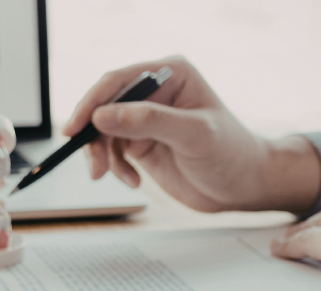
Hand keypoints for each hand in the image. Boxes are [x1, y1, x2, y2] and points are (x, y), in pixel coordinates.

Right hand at [62, 56, 320, 212]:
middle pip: (104, 105)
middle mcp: (155, 92)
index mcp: (170, 74)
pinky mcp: (142, 142)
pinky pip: (112, 151)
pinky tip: (133, 181)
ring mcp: (146, 118)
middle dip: (94, 136)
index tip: (75, 128)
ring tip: (111, 176)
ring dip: (101, 155)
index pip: (119, 80)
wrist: (244, 187)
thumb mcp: (193, 135)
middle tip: (95, 165)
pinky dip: (115, 168)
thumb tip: (102, 115)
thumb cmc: (232, 154)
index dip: (92, 103)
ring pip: (103, 131)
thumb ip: (148, 121)